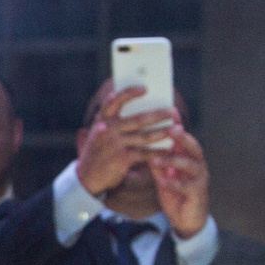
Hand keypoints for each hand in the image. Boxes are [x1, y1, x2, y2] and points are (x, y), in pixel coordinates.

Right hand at [74, 82, 177, 197]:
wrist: (87, 176)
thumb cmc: (100, 149)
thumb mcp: (101, 132)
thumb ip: (116, 121)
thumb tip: (145, 108)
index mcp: (102, 119)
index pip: (115, 101)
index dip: (129, 93)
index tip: (145, 88)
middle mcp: (107, 130)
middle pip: (138, 119)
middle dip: (158, 114)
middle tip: (173, 111)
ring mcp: (114, 144)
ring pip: (145, 137)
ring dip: (163, 132)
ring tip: (177, 128)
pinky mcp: (121, 159)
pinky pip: (145, 153)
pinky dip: (158, 151)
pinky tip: (169, 149)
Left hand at [149, 122, 212, 239]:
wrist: (187, 220)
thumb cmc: (175, 194)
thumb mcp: (163, 176)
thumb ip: (157, 162)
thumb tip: (143, 146)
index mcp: (188, 159)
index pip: (184, 140)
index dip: (179, 126)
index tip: (170, 113)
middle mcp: (197, 166)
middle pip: (194, 148)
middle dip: (182, 138)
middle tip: (170, 130)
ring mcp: (200, 179)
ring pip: (191, 165)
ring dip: (174, 161)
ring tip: (157, 159)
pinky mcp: (198, 194)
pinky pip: (187, 187)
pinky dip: (174, 183)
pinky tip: (163, 182)